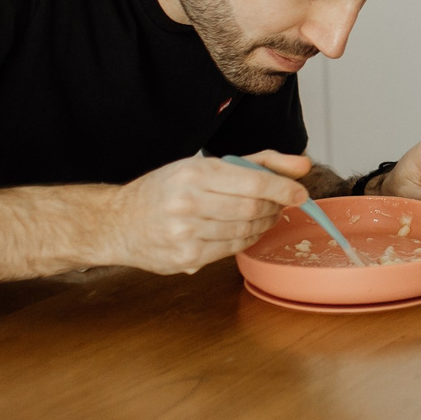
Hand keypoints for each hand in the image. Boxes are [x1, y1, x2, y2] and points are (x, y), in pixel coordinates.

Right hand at [104, 153, 304, 272]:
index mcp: (193, 172)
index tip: (300, 192)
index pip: (254, 181)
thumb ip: (257, 162)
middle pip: (253, 208)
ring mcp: (185, 233)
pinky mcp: (186, 257)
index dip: (284, 188)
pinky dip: (246, 240)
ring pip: (245, 230)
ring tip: (262, 216)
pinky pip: (231, 249)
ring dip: (263, 224)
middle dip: (275, 207)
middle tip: (280, 204)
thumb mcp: (204, 166)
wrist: (118, 222)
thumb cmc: (164, 190)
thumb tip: (302, 165)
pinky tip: (243, 231)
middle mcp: (188, 202)